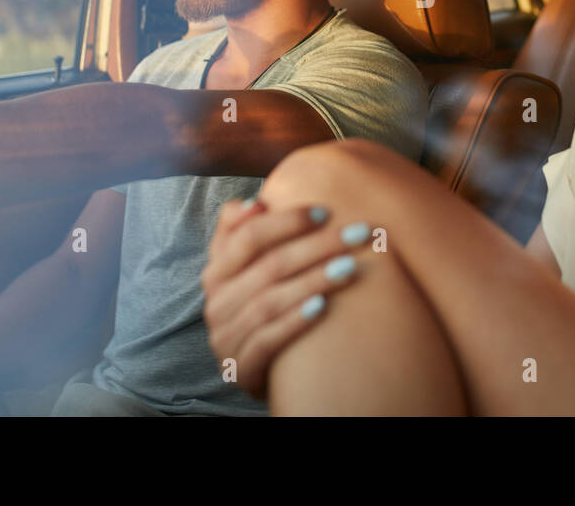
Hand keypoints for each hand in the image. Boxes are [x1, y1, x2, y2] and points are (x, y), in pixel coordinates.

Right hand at [201, 198, 369, 398]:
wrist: (260, 371)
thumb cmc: (260, 307)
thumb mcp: (246, 270)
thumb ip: (242, 232)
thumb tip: (254, 204)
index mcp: (216, 272)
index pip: (248, 236)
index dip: (287, 221)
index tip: (327, 212)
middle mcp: (216, 303)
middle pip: (269, 266)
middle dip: (318, 245)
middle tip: (359, 233)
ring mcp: (225, 338)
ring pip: (270, 302)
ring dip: (313, 281)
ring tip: (350, 267)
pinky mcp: (240, 368)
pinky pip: (267, 340)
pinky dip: (295, 321)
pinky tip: (324, 307)